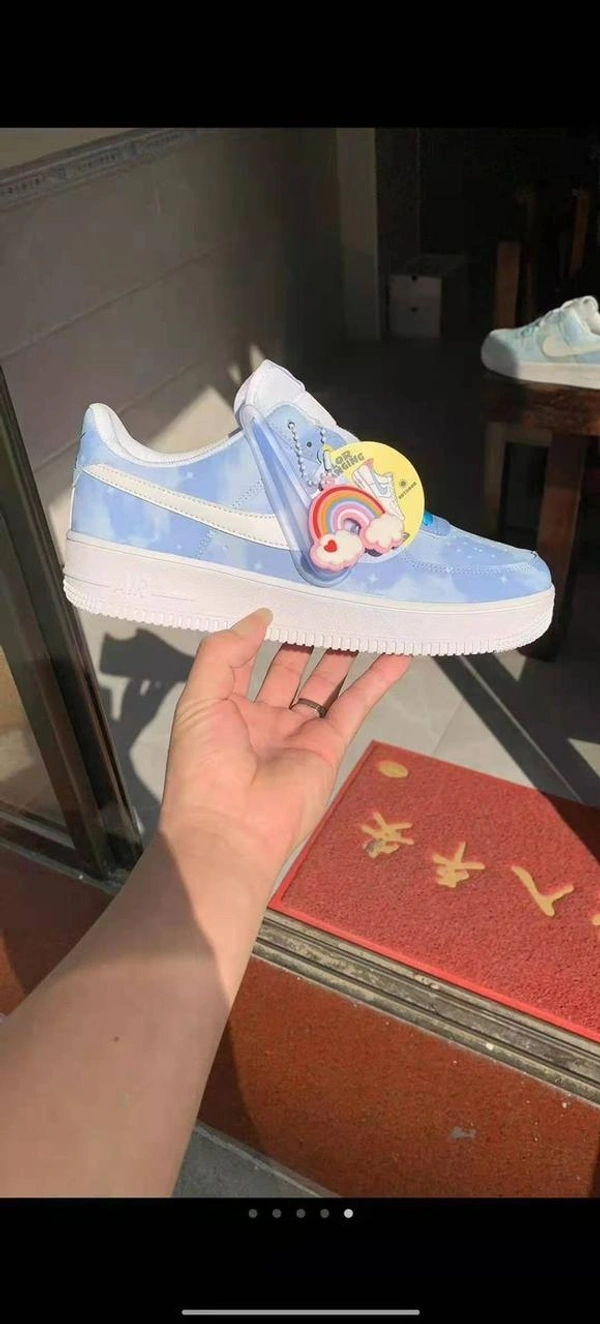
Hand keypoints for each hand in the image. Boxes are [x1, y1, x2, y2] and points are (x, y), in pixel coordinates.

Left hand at [160, 609, 409, 879]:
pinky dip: (377, 680)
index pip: (244, 661)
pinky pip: (355, 706)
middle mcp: (263, 718)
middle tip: (326, 604)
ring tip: (363, 619)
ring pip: (326, 684)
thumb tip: (260, 616)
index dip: (259, 633)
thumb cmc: (204, 765)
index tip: (280, 601)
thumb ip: (224, 653)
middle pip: (289, 669)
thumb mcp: (200, 699)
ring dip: (344, 654)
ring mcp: (298, 733)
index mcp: (226, 708)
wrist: (229, 830)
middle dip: (305, 639)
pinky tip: (397, 653)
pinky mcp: (329, 746)